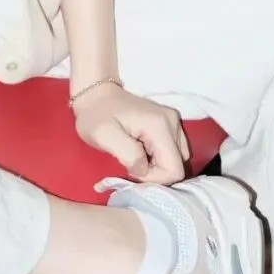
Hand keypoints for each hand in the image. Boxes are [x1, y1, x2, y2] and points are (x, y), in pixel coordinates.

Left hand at [72, 82, 189, 184]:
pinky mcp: (168, 122)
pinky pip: (172, 150)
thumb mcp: (104, 136)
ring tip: (135, 155)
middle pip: (178, 164)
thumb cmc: (96, 116)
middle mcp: (172, 122)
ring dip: (157, 165)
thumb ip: (128, 154)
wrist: (95, 95)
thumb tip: (144, 169)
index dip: (154, 178)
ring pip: (177, 159)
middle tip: (131, 161)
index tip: (132, 168)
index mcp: (160, 126)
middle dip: (155, 171)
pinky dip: (158, 157)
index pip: (174, 169)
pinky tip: (141, 150)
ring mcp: (172, 120)